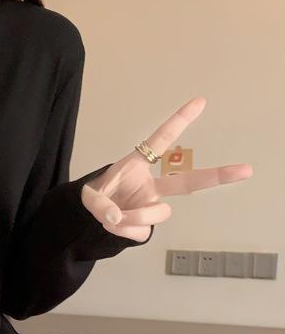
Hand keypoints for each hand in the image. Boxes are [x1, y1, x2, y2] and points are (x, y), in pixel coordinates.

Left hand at [80, 97, 253, 241]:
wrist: (87, 218)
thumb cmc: (95, 195)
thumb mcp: (88, 195)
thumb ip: (99, 204)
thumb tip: (115, 217)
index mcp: (137, 166)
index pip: (160, 141)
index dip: (179, 121)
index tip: (199, 102)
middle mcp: (151, 186)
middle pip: (188, 182)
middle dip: (218, 176)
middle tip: (245, 170)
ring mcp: (151, 206)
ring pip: (158, 214)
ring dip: (134, 217)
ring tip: (111, 217)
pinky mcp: (146, 226)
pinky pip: (141, 232)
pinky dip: (123, 231)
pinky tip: (114, 225)